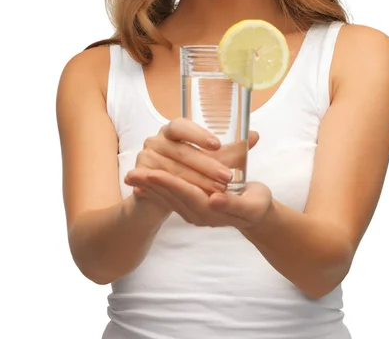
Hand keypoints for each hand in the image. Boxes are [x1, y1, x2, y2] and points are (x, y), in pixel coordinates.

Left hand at [125, 168, 272, 229]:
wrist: (257, 215)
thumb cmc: (257, 205)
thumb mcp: (252, 205)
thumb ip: (234, 203)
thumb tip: (216, 199)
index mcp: (212, 211)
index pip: (186, 193)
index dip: (168, 183)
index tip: (151, 172)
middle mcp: (198, 214)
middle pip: (171, 197)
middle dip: (151, 184)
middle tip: (131, 173)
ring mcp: (192, 212)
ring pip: (167, 198)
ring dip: (149, 187)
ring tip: (131, 176)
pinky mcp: (191, 207)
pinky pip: (169, 199)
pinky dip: (155, 191)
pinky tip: (142, 182)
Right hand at [127, 117, 258, 197]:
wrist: (164, 197)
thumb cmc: (191, 172)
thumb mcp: (212, 160)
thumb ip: (230, 150)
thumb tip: (255, 135)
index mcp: (172, 130)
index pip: (181, 125)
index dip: (198, 134)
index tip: (217, 145)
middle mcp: (156, 140)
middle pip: (180, 152)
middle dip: (205, 165)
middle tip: (227, 177)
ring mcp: (145, 158)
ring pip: (173, 171)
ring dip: (196, 182)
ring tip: (218, 192)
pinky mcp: (140, 178)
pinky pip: (161, 187)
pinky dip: (180, 193)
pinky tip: (199, 199)